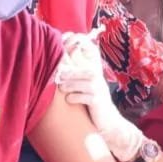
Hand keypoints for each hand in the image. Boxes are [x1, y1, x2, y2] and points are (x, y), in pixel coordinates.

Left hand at [57, 31, 143, 161]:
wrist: (107, 120)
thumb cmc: (90, 98)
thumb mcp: (82, 81)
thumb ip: (72, 68)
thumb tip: (55, 57)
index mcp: (92, 66)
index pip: (87, 47)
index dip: (76, 42)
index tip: (64, 41)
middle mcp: (96, 74)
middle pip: (80, 65)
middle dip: (67, 69)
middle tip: (57, 74)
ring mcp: (98, 88)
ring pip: (80, 82)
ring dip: (68, 84)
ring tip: (62, 87)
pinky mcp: (97, 101)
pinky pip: (83, 96)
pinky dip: (73, 98)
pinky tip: (69, 100)